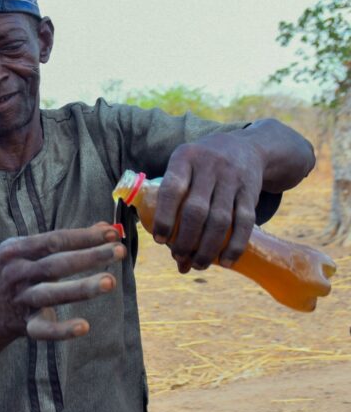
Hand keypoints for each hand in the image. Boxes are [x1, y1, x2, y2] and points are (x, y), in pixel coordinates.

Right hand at [0, 222, 124, 340]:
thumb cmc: (25, 272)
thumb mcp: (37, 252)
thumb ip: (70, 240)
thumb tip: (107, 228)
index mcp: (15, 249)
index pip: (54, 240)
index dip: (84, 237)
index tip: (113, 234)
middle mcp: (14, 273)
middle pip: (55, 264)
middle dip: (89, 256)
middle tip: (120, 251)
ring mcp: (19, 300)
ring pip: (51, 294)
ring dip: (81, 288)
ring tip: (110, 281)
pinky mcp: (25, 326)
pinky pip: (43, 330)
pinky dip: (62, 330)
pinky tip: (84, 326)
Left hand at [152, 132, 264, 272]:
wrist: (246, 147)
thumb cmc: (202, 166)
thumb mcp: (183, 165)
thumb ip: (172, 197)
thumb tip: (164, 243)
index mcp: (185, 158)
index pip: (172, 189)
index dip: (164, 218)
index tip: (159, 240)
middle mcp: (209, 166)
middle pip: (196, 210)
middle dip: (186, 240)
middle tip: (179, 257)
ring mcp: (232, 178)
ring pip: (220, 220)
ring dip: (208, 248)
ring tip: (198, 264)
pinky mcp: (251, 192)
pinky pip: (244, 223)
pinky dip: (234, 246)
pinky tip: (225, 262)